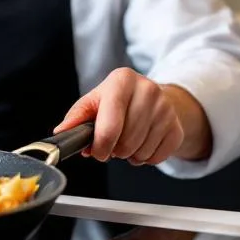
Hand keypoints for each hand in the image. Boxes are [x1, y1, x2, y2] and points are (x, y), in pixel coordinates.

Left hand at [55, 67, 210, 164]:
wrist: (151, 97)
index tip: (97, 151)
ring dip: (129, 155)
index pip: (110, 125)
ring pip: (141, 152)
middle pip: (126, 142)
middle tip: (113, 143)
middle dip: (115, 150)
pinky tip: (142, 144)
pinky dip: (145, 158)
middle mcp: (148, 89)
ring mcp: (166, 108)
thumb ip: (77, 117)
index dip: (101, 146)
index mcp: (122, 80)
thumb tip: (62, 132)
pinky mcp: (177, 126)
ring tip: (127, 141)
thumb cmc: (118, 101)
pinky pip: (157, 158)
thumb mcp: (95, 101)